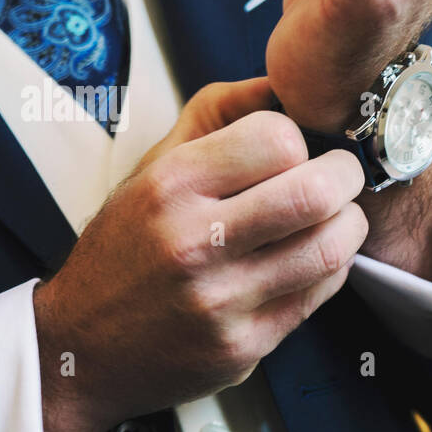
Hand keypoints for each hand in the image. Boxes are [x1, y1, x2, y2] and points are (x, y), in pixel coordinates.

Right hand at [34, 78, 367, 431]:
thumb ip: (217, 115)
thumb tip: (283, 82)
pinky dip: (332, 269)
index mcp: (169, 185)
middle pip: (315, 193)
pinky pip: (319, 294)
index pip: (278, 139)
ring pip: (329, 248)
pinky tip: (313, 259)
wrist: (83, 349)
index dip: (301, 139)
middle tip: (343, 179)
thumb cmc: (129, 246)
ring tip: (336, 218)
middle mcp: (193, 242)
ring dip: (348, 226)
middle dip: (346, 178)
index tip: (299, 151)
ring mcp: (221, 299)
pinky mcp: (243, 345)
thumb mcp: (153, 168)